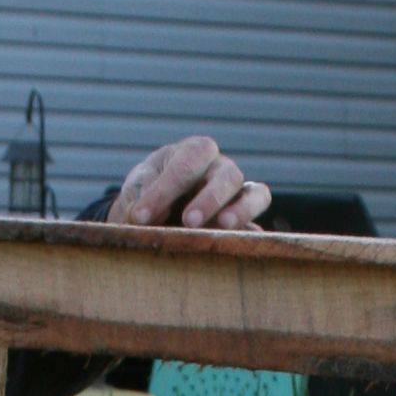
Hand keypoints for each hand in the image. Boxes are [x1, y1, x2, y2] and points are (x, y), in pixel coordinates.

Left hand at [108, 135, 271, 231]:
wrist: (154, 216)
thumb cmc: (146, 197)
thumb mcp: (135, 193)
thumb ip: (139, 201)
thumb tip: (148, 219)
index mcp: (191, 152)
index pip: (187, 161)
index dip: (166, 189)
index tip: (141, 217)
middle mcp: (219, 168)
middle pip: (227, 174)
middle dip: (208, 198)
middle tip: (188, 222)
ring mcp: (238, 194)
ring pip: (256, 193)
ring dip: (241, 210)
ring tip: (223, 227)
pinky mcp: (246, 220)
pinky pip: (260, 223)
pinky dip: (255, 228)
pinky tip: (241, 243)